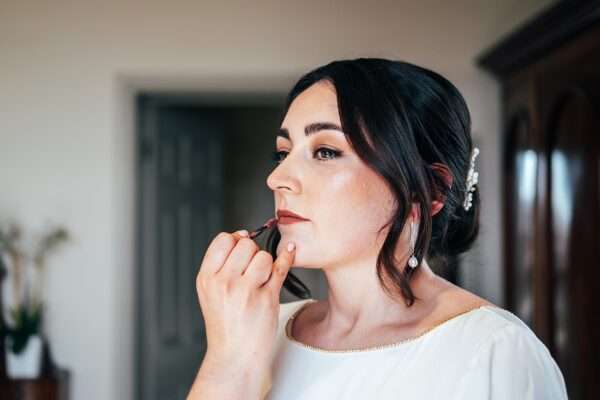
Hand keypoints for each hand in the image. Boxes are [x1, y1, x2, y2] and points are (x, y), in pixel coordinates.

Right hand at [195, 229, 295, 368]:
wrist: (234, 357)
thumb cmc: (226, 325)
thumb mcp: (210, 292)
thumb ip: (221, 264)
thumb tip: (242, 235)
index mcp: (207, 278)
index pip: (223, 239)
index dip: (235, 240)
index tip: (241, 249)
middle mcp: (224, 283)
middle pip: (246, 244)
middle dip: (253, 252)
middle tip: (252, 270)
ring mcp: (245, 291)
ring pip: (264, 255)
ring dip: (267, 264)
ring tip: (261, 281)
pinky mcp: (267, 299)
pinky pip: (281, 267)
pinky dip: (287, 257)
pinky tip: (289, 252)